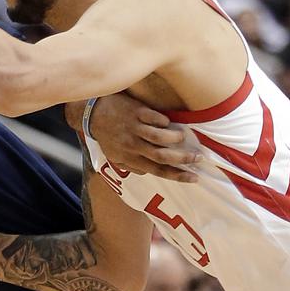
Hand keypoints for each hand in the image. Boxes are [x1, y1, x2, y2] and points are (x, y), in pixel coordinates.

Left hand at [79, 94, 200, 181]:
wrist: (91, 113)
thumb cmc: (106, 135)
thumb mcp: (114, 156)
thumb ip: (130, 165)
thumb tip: (147, 172)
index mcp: (129, 158)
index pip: (157, 170)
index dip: (178, 176)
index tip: (194, 178)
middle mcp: (133, 145)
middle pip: (162, 156)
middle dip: (183, 159)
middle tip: (198, 158)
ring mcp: (135, 128)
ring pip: (160, 137)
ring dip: (175, 139)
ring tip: (183, 138)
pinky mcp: (136, 112)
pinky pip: (155, 118)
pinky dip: (164, 121)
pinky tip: (168, 122)